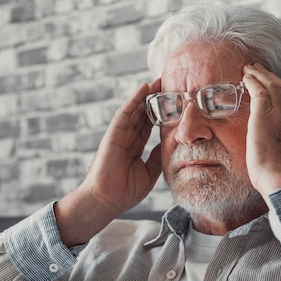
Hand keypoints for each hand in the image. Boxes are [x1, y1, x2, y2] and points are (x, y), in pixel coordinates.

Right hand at [55, 80, 161, 245]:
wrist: (107, 201)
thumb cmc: (125, 192)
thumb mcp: (149, 172)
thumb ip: (157, 157)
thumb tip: (169, 144)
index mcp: (134, 148)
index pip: (149, 125)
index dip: (161, 113)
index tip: (174, 101)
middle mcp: (126, 138)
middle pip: (143, 114)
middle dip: (155, 99)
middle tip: (170, 83)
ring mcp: (119, 135)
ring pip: (135, 110)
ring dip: (147, 94)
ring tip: (160, 79)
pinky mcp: (113, 134)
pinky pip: (125, 113)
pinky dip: (134, 100)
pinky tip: (144, 88)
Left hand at [242, 63, 280, 202]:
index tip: (275, 86)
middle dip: (272, 78)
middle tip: (260, 70)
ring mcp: (280, 115)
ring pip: (272, 86)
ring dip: (261, 75)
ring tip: (250, 69)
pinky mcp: (264, 115)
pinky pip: (259, 91)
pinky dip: (253, 81)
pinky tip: (245, 77)